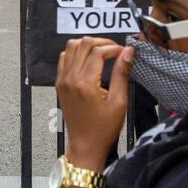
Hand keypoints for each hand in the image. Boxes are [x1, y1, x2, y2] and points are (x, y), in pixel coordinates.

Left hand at [54, 37, 132, 171]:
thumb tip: (128, 52)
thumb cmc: (103, 129)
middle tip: (116, 50)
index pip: (98, 51)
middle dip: (102, 42)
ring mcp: (62, 80)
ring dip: (88, 45)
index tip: (125, 53)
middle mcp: (70, 79)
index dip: (114, 48)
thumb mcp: (119, 102)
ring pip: (71, 46)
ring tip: (103, 52)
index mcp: (85, 84)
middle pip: (83, 44)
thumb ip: (122, 74)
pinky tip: (89, 60)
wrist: (85, 145)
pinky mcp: (59, 83)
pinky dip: (76, 53)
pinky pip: (64, 58)